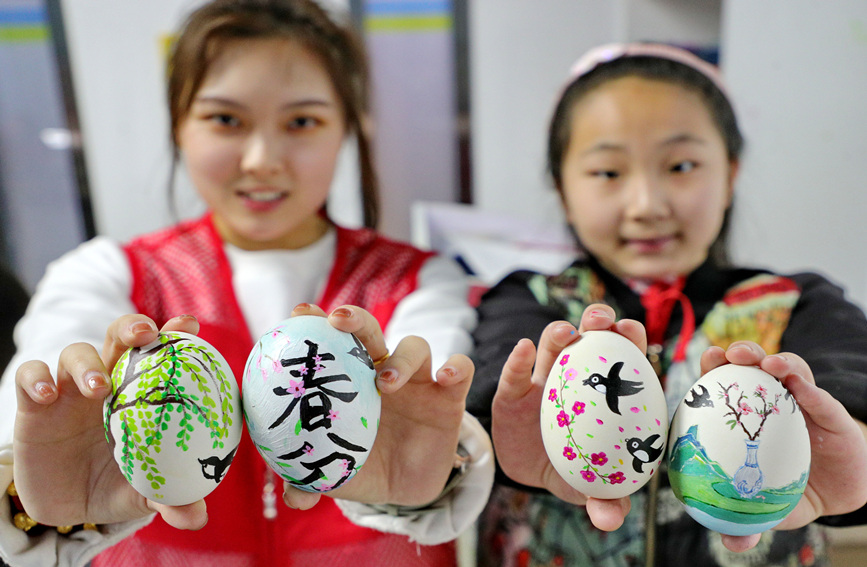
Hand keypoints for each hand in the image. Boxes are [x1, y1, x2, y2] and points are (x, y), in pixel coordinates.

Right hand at [13, 314, 208, 529]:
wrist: (67, 508)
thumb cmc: (117, 485)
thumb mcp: (144, 494)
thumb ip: (171, 500)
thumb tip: (197, 518)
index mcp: (142, 393)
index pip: (160, 352)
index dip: (174, 333)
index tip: (190, 326)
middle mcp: (109, 382)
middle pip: (119, 337)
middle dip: (132, 327)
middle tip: (146, 334)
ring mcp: (70, 389)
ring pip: (75, 352)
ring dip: (87, 362)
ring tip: (98, 385)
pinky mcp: (35, 406)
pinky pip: (30, 376)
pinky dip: (37, 379)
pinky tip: (48, 394)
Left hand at [282, 304, 472, 509]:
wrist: (406, 488)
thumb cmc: (363, 466)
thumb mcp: (336, 474)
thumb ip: (311, 481)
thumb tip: (294, 499)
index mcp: (349, 380)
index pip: (333, 341)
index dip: (318, 321)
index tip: (301, 313)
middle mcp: (382, 370)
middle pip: (371, 330)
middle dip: (356, 319)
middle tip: (338, 323)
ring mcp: (418, 380)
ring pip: (416, 347)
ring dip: (401, 358)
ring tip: (386, 381)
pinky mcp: (449, 397)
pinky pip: (460, 369)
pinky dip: (456, 367)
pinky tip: (445, 378)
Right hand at [490, 303, 642, 530]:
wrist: (530, 471)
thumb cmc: (572, 468)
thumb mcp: (589, 484)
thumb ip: (604, 500)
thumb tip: (609, 519)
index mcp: (607, 390)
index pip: (624, 355)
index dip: (630, 337)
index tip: (631, 332)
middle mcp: (578, 374)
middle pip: (590, 337)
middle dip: (597, 320)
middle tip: (600, 320)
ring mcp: (545, 378)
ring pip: (552, 347)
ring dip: (559, 334)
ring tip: (564, 333)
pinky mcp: (514, 390)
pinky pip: (516, 372)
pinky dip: (519, 360)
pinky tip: (523, 350)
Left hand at [700, 341, 866, 552]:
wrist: (837, 494)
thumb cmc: (790, 491)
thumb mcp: (768, 507)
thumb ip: (749, 524)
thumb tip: (731, 544)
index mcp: (746, 416)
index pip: (724, 385)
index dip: (711, 369)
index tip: (705, 360)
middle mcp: (772, 401)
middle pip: (752, 367)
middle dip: (738, 353)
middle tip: (727, 354)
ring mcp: (802, 403)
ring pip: (787, 370)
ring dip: (774, 361)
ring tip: (764, 364)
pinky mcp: (831, 413)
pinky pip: (820, 397)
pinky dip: (808, 389)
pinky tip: (799, 388)